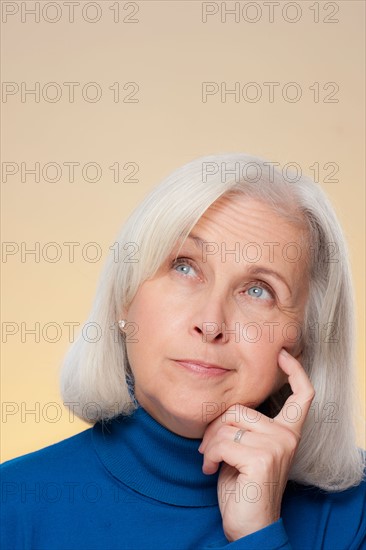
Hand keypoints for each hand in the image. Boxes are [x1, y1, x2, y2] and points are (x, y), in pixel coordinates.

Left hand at [197, 348, 314, 541]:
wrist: (250, 526)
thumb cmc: (244, 486)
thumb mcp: (246, 449)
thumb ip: (244, 426)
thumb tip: (223, 408)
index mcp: (288, 432)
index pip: (302, 396)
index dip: (295, 371)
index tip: (282, 355)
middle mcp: (287, 436)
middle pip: (239, 409)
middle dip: (215, 426)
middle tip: (208, 447)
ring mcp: (277, 446)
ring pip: (227, 424)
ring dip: (210, 443)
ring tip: (210, 459)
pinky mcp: (262, 458)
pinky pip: (222, 442)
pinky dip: (209, 455)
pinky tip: (210, 469)